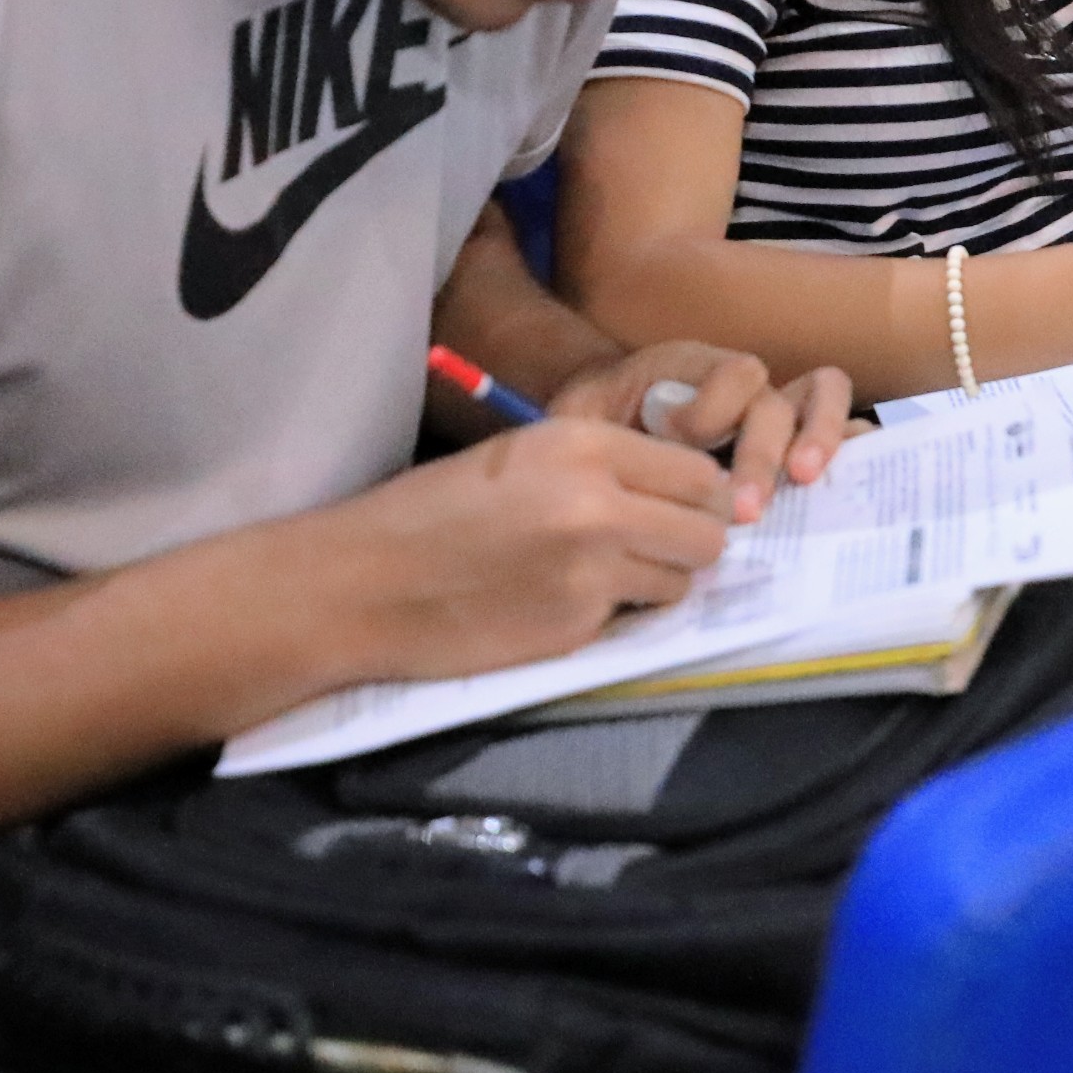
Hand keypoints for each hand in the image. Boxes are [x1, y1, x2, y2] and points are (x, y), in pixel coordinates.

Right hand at [284, 417, 739, 684]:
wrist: (364, 583)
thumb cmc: (432, 512)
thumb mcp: (523, 457)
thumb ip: (604, 468)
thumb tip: (685, 492)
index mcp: (586, 445)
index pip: (701, 475)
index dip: (701, 497)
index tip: (682, 511)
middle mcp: (600, 504)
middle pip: (708, 534)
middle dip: (690, 544)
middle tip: (656, 550)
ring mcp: (592, 572)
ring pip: (680, 582)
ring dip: (654, 583)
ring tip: (600, 576)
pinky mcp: (576, 627)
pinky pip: (629, 620)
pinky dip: (607, 616)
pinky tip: (555, 603)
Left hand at [542, 340, 851, 525]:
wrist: (600, 423)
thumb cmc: (594, 423)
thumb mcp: (582, 421)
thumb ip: (600, 432)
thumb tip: (631, 468)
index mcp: (693, 368)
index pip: (731, 375)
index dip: (712, 410)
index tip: (679, 441)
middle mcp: (741, 384)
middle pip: (774, 404)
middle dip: (762, 455)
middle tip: (745, 511)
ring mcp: (773, 408)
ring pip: (822, 396)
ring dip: (821, 437)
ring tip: (804, 482)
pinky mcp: (795, 438)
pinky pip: (843, 426)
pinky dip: (853, 447)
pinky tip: (842, 488)